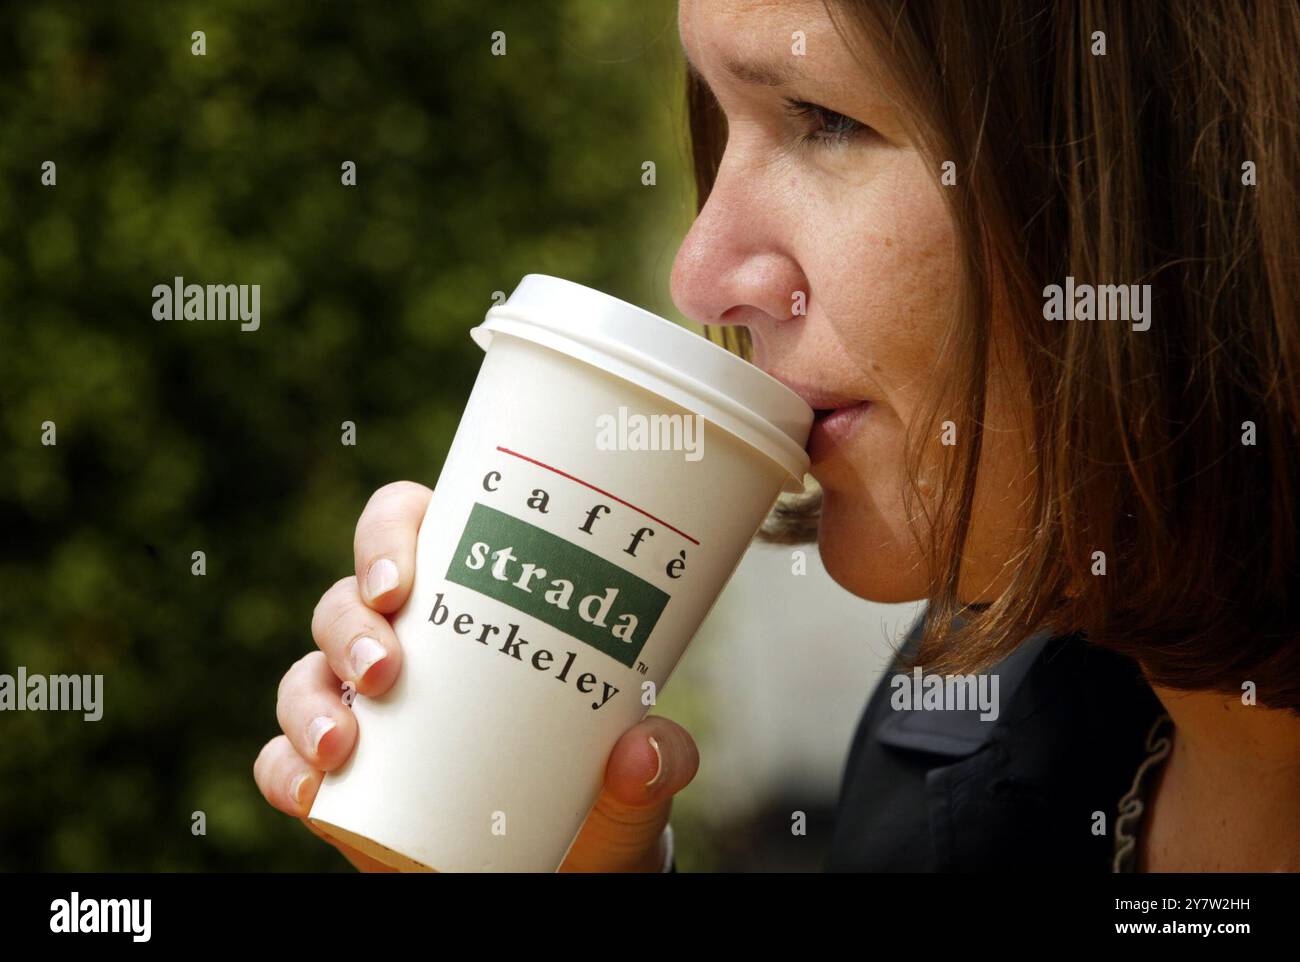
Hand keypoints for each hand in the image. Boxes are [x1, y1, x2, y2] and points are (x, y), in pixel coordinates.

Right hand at [253, 480, 699, 871]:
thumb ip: (655, 765)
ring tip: (345, 744)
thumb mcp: (633, 781)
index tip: (402, 582)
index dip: (388, 534)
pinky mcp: (339, 777)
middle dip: (349, 625)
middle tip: (386, 672)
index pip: (412, 529)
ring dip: (308, 697)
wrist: (557, 869)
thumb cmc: (592, 795)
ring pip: (305, 670)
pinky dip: (282, 767)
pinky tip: (310, 790)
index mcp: (473, 607)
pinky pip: (281, 757)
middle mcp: (409, 646)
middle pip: (347, 598)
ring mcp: (365, 710)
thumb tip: (646, 750)